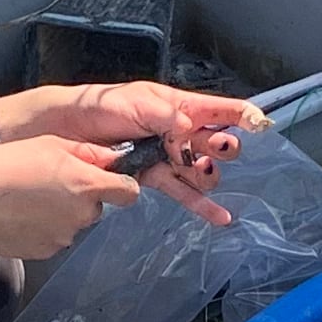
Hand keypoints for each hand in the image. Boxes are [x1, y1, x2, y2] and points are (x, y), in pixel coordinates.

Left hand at [0, 81, 262, 222]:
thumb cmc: (95, 107)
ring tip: (202, 177)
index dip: (240, 114)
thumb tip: (190, 128)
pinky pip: (180, 191)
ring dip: (207, 175)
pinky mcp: (149, 175)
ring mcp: (163, 154)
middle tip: (219, 151)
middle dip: (222, 147)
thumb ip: (163, 115)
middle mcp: (174, 128)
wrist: (58, 131)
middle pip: (212, 140)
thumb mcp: (130, 104)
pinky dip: (199, 204)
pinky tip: (219, 217)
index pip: (215, 108)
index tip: (262, 123)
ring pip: (198, 168)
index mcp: (173, 103)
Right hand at [0, 136, 141, 261]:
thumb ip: (88, 153)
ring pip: (73, 223)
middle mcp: (81, 215)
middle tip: (51, 183)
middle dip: (81, 197)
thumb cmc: (6, 165)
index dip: (121, 185)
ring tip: (30, 199)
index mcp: (86, 185)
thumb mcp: (50, 144)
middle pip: (96, 207)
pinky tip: (22, 215)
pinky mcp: (46, 251)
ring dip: (61, 213)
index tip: (110, 180)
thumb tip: (114, 158)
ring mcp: (64, 237)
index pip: (128, 192)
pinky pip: (54, 237)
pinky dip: (43, 228)